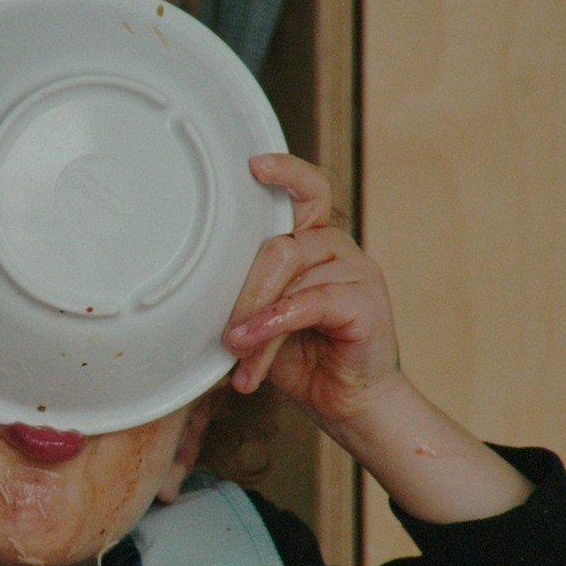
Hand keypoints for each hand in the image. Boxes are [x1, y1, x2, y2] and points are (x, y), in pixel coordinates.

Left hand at [222, 153, 400, 431]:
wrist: (346, 401)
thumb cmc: (301, 356)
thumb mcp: (261, 319)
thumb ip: (243, 294)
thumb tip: (198, 290)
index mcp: (312, 241)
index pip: (306, 190)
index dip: (285, 171)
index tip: (253, 164)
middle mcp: (335, 247)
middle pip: (277, 244)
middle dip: (242, 292)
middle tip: (225, 334)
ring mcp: (357, 270)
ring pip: (288, 274)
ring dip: (254, 319)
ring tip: (238, 354)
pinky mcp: (367, 300)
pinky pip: (310, 300)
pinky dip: (274, 324)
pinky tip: (254, 348)